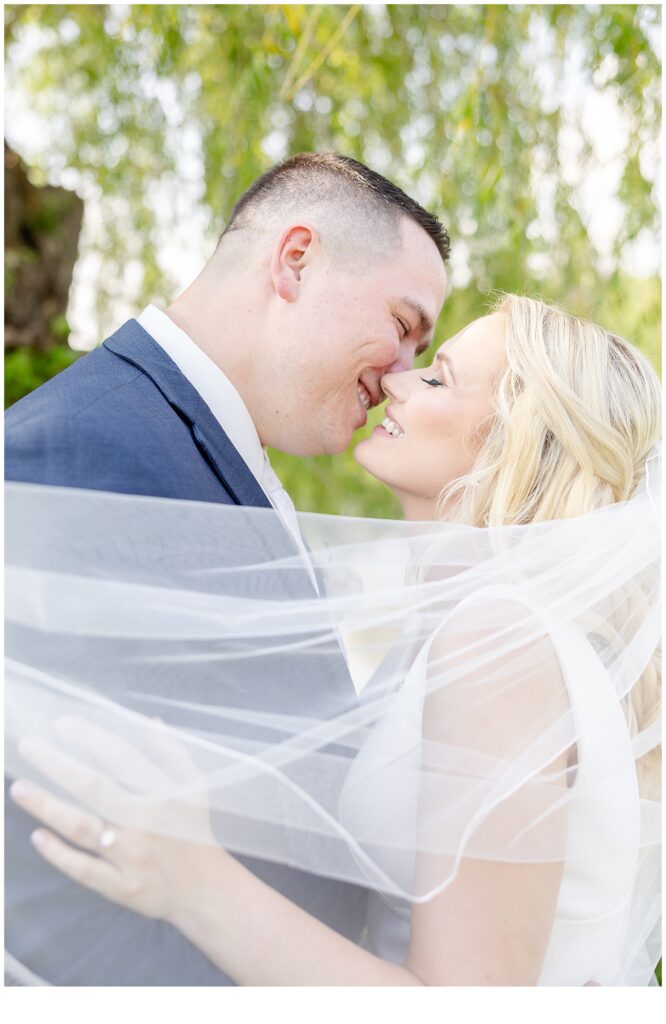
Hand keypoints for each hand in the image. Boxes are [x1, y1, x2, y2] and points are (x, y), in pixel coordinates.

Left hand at [10, 714, 220, 921]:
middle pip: (94, 789)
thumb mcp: (194, 790)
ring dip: (47, 807)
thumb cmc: (196, 835)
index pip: (121, 758)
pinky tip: (37, 836)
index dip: (91, 738)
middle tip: (29, 746)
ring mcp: (130, 856)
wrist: (206, 892)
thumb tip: (151, 722)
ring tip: (19, 788)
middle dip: (58, 765)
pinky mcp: (121, 887)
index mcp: (163, 795)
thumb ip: (173, 754)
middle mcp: (145, 823)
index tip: (63, 724)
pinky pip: (82, 869)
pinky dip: (58, 853)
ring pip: (82, 828)